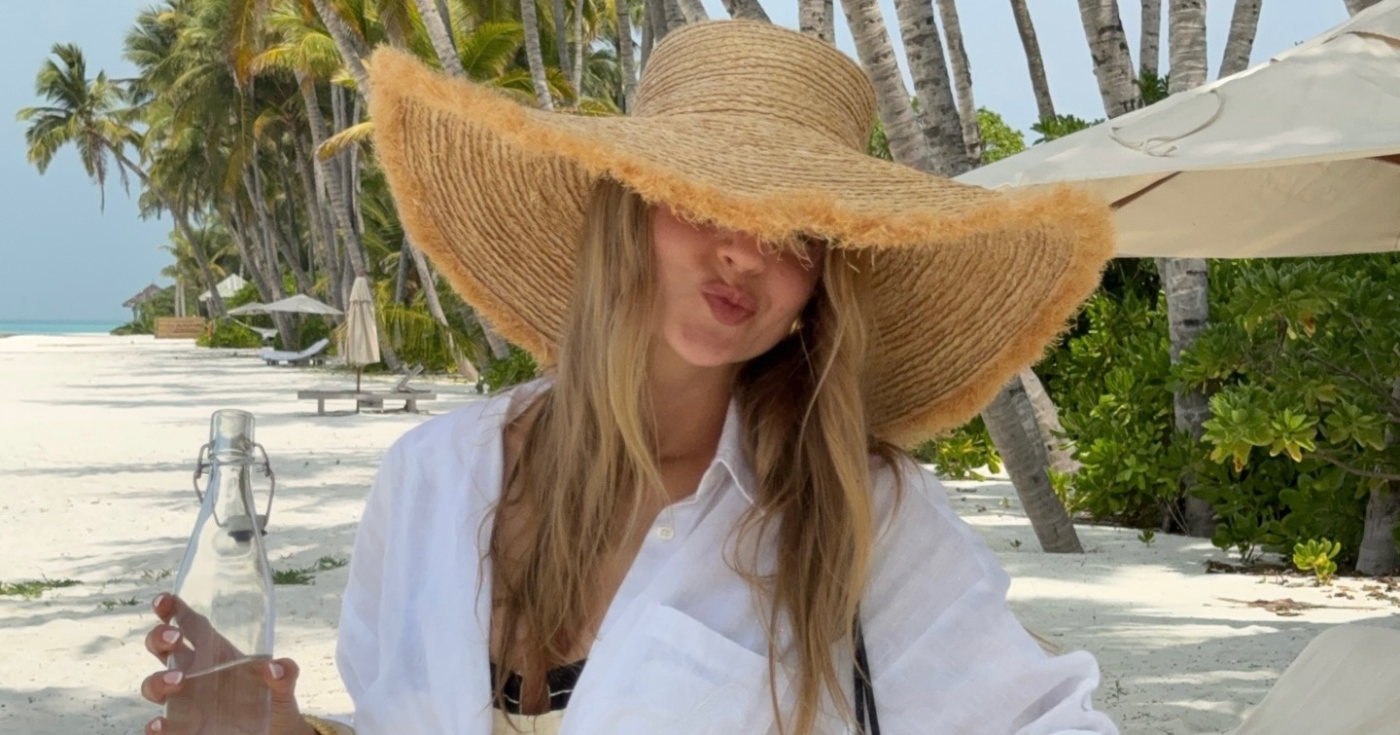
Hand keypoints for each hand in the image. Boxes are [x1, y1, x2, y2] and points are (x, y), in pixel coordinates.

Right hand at [140, 593, 312, 734]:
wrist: (276, 733)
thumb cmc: (272, 699)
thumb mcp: (284, 683)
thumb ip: (285, 673)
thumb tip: (274, 668)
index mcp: (215, 652)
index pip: (189, 624)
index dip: (172, 609)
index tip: (164, 599)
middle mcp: (193, 672)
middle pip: (163, 648)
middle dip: (159, 637)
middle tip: (173, 637)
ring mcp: (185, 700)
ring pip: (154, 684)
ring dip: (158, 679)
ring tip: (177, 679)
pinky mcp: (184, 727)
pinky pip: (161, 726)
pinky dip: (156, 727)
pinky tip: (159, 726)